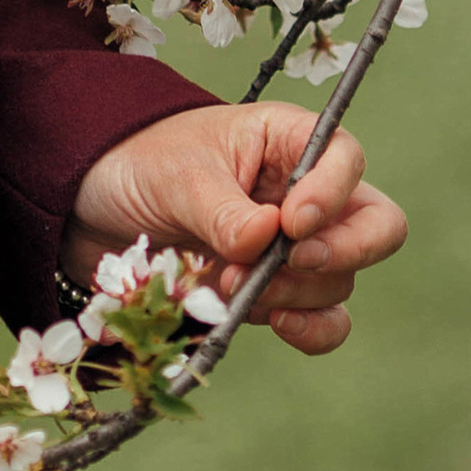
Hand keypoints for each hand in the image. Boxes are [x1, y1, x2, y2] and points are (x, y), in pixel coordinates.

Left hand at [66, 102, 408, 356]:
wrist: (94, 208)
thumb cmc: (139, 164)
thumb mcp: (174, 175)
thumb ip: (221, 209)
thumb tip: (266, 242)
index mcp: (286, 140)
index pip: (346, 158)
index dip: (333, 193)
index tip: (291, 224)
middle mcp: (304, 193)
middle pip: (376, 226)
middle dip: (343, 251)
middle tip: (289, 262)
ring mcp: (296, 248)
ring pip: (341, 280)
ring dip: (295, 292)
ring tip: (226, 282)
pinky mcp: (277, 293)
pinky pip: (324, 320)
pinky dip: (311, 330)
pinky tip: (275, 324)